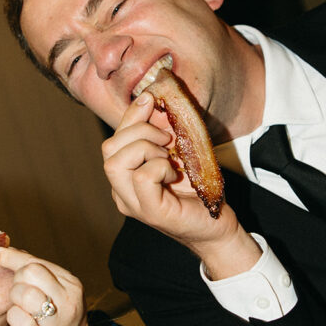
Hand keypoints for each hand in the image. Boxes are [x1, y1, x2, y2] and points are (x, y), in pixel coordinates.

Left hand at [0, 246, 96, 325]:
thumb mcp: (53, 293)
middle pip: (29, 273)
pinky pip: (18, 318)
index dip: (9, 256)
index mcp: (70, 283)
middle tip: (19, 295)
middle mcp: (67, 300)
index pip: (35, 261)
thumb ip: (34, 272)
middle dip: (17, 281)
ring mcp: (56, 321)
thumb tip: (3, 250)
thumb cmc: (54, 321)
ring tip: (22, 309)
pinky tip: (19, 323)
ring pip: (23, 293)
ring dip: (15, 300)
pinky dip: (14, 318)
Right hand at [102, 93, 260, 273]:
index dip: (130, 116)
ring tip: (168, 158)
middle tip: (167, 141)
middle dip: (139, 132)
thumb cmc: (198, 191)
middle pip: (109, 148)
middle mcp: (122, 192)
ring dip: (147, 149)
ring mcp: (132, 204)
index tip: (151, 101)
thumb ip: (160, 132)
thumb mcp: (176, 153)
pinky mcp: (150, 212)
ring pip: (116, 162)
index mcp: (125, 178)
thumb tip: (151, 99)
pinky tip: (173, 172)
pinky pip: (142, 176)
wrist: (216, 226)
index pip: (112, 141)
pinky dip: (159, 166)